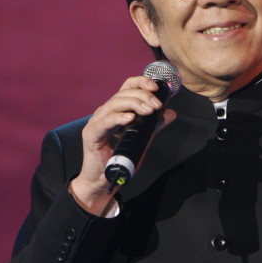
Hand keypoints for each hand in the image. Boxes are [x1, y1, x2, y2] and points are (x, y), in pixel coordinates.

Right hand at [69, 76, 172, 215]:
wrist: (103, 180)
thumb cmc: (120, 159)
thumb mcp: (142, 138)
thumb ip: (154, 125)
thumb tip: (170, 113)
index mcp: (115, 109)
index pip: (127, 87)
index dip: (141, 82)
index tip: (156, 87)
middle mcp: (104, 112)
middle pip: (123, 94)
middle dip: (143, 96)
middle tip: (157, 106)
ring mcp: (96, 122)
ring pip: (114, 104)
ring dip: (134, 104)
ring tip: (149, 111)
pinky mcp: (91, 134)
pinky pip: (104, 122)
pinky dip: (118, 117)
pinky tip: (131, 118)